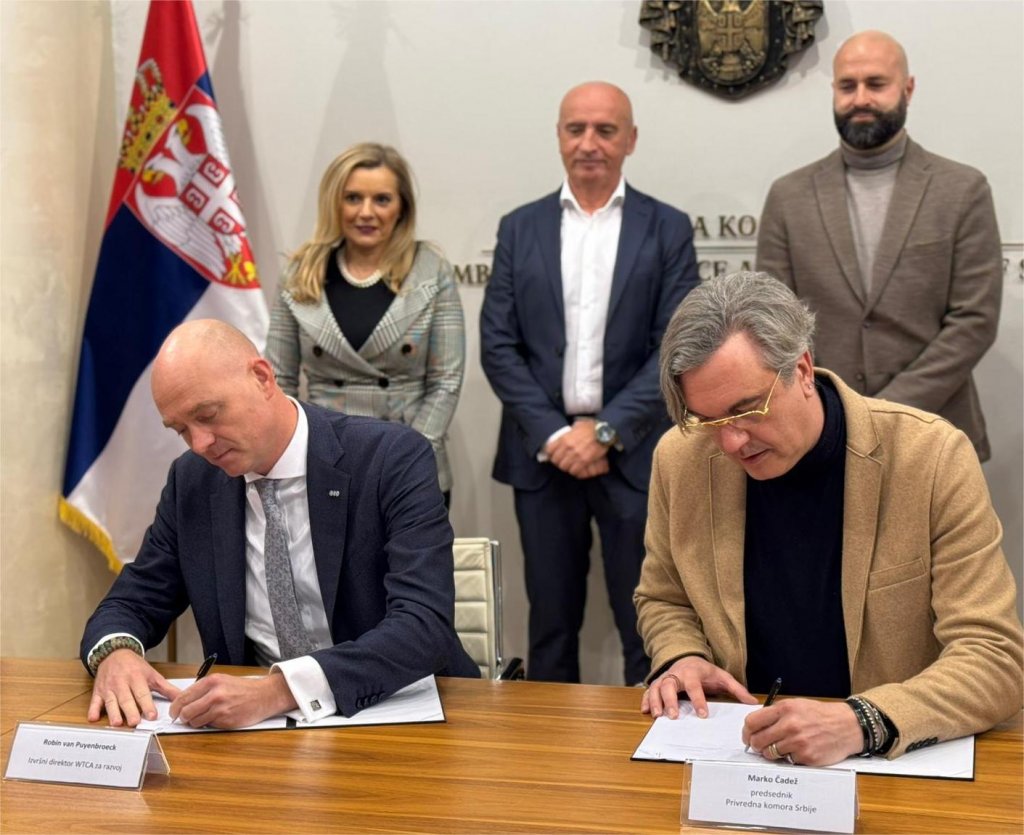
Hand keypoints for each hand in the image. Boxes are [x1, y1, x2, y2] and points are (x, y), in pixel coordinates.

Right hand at [88, 648, 180, 727]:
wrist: (114, 653)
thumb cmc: (135, 667)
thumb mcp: (152, 675)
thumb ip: (167, 688)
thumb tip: (182, 698)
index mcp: (137, 678)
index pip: (143, 693)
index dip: (147, 705)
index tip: (152, 716)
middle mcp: (122, 683)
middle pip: (126, 699)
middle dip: (130, 711)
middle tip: (134, 723)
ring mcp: (108, 688)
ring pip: (110, 702)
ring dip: (113, 713)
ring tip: (116, 723)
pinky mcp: (98, 692)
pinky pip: (94, 701)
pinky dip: (93, 710)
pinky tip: (92, 718)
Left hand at [169, 671, 297, 728]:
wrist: (264, 695)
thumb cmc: (243, 689)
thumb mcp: (222, 681)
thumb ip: (203, 689)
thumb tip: (183, 701)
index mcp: (212, 681)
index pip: (183, 696)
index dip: (175, 707)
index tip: (174, 712)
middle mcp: (214, 694)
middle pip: (186, 711)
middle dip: (182, 717)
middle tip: (184, 718)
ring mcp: (220, 708)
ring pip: (195, 721)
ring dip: (195, 722)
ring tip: (204, 717)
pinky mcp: (225, 720)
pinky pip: (208, 726)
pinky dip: (208, 724)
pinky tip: (216, 719)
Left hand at [547, 420, 608, 477]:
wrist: (604, 431)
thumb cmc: (592, 426)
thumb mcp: (576, 425)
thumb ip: (569, 432)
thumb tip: (565, 435)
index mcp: (564, 438)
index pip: (550, 450)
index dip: (550, 454)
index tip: (553, 455)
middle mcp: (568, 447)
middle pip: (556, 461)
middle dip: (559, 462)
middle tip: (562, 462)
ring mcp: (576, 455)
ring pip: (564, 467)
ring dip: (567, 467)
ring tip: (570, 465)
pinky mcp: (584, 461)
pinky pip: (574, 471)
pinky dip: (575, 471)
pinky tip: (577, 468)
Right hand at [641, 657, 755, 718]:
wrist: (688, 658)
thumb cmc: (705, 671)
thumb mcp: (722, 676)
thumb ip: (736, 689)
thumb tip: (752, 702)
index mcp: (692, 672)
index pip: (694, 686)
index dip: (698, 700)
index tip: (703, 714)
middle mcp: (676, 674)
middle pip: (669, 685)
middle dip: (670, 700)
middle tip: (673, 716)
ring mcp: (665, 678)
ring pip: (656, 688)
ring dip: (655, 701)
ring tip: (658, 716)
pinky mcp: (657, 683)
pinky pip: (648, 691)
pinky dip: (646, 700)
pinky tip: (646, 711)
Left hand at [742, 698, 864, 766]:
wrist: (847, 725)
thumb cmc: (821, 715)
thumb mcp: (796, 705)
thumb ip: (776, 714)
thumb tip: (755, 727)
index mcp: (785, 709)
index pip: (752, 722)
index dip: (746, 731)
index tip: (747, 736)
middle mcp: (789, 725)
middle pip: (758, 740)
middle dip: (756, 745)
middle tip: (759, 746)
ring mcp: (798, 742)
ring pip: (770, 753)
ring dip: (771, 753)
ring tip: (780, 748)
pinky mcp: (807, 757)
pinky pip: (787, 761)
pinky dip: (788, 758)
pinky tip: (796, 751)